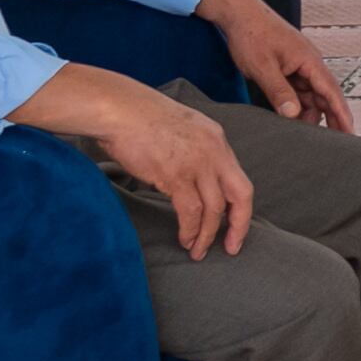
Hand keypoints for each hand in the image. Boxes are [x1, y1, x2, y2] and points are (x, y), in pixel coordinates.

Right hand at [100, 98, 259, 255]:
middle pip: (240, 195)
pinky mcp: (175, 174)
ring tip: (196, 250)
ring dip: (206, 234)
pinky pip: (190, 211)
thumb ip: (196, 154)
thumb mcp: (183, 131)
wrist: (119, 109)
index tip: (236, 229)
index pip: (239, 181)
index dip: (240, 208)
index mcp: (217, 140)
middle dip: (239, 225)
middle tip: (231, 248)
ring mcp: (197, 163)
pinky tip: (184, 239)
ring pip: (214, 209)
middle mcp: (214, 151)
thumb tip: (196, 183)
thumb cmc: (141, 120)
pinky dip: (189, 229)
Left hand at [200, 0, 352, 130]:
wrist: (239, 13)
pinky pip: (299, 89)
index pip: (331, 92)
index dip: (342, 114)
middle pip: (326, 95)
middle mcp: (309, 63)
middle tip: (336, 143)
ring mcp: (299, 64)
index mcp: (309, 60)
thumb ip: (279, 91)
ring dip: (310, 113)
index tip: (350, 133)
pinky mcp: (289, 66)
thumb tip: (293, 114)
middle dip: (331, 118)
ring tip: (306, 136)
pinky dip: (298, 104)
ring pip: (311, 94)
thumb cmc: (251, 34)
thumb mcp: (263, 67)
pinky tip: (292, 117)